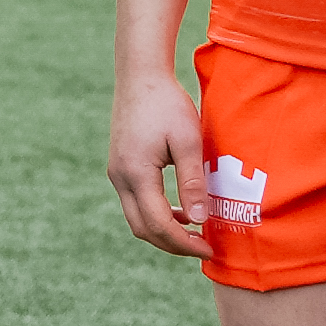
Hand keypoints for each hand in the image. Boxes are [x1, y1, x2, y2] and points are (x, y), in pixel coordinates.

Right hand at [105, 63, 213, 260]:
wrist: (140, 76)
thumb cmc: (168, 104)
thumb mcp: (188, 141)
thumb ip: (192, 182)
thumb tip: (198, 220)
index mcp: (136, 173)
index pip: (158, 224)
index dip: (184, 243)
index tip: (209, 248)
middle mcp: (120, 178)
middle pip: (143, 228)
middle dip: (172, 244)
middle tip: (203, 247)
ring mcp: (116, 173)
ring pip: (136, 218)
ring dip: (163, 231)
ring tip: (194, 232)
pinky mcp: (120, 167)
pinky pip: (135, 203)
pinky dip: (156, 215)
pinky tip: (179, 211)